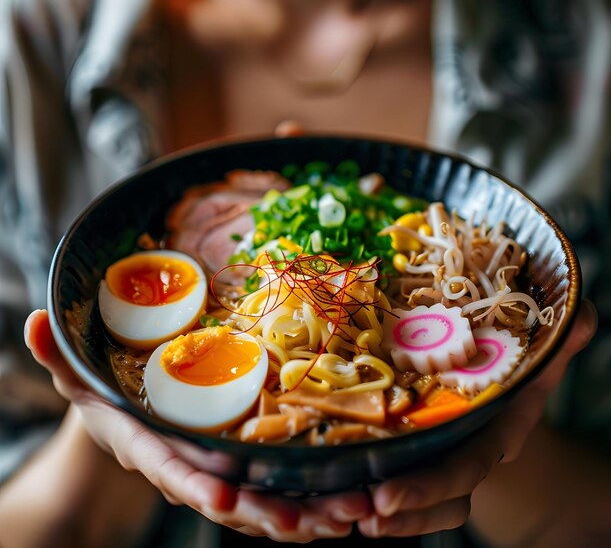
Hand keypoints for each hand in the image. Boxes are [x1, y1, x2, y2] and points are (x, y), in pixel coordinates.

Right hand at [24, 310, 371, 540]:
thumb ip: (58, 353)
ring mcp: (217, 468)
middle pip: (227, 496)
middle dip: (266, 513)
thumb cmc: (108, 388)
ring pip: (260, 498)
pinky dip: (308, 494)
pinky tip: (346, 496)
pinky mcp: (241, 461)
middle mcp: (186, 465)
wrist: (135, 405)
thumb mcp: (80, 370)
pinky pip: (273, 483)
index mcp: (149, 444)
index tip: (224, 500)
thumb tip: (32, 322)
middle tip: (310, 522)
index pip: (170, 468)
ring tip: (345, 512)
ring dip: (302, 510)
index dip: (194, 486)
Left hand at [358, 300, 597, 537]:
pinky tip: (335, 493)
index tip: (387, 497)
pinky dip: (364, 484)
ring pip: (411, 494)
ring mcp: (436, 450)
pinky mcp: (411, 441)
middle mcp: (462, 452)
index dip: (428, 487)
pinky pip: (390, 472)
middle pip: (431, 493)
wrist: (500, 381)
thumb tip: (585, 315)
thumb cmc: (519, 371)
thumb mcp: (539, 356)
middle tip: (360, 511)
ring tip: (341, 511)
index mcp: (491, 436)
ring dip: (376, 507)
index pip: (462, 469)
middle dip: (398, 506)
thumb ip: (562, 340)